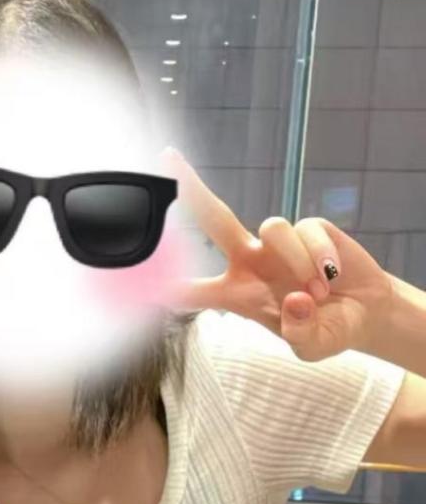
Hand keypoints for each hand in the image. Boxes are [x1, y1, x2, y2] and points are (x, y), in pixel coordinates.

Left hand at [165, 148, 395, 361]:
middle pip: (213, 218)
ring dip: (297, 261)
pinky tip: (332, 276)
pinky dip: (321, 256)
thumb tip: (295, 302)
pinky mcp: (309, 228)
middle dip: (191, 189)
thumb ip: (301, 334)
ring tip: (318, 293)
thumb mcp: (312, 346)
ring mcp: (277, 243)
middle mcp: (249, 261)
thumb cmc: (326, 329)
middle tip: (166, 157)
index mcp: (235, 295)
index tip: (138, 279)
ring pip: (272, 227)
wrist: (365, 313)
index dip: (166, 288)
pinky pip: (307, 230)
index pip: (192, 293)